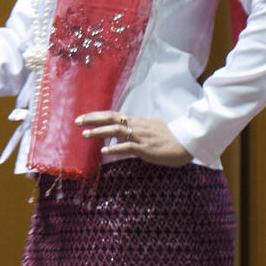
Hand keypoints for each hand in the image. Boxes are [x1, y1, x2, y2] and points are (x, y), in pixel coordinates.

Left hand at [76, 111, 192, 165]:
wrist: (188, 143)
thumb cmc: (170, 137)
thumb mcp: (150, 128)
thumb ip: (135, 130)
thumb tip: (120, 135)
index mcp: (137, 122)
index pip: (113, 115)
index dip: (97, 116)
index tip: (82, 118)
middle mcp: (136, 126)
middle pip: (111, 119)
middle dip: (92, 119)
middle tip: (77, 122)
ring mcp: (141, 137)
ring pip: (117, 130)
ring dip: (99, 132)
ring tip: (85, 135)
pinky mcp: (146, 149)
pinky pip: (128, 147)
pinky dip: (115, 148)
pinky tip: (104, 150)